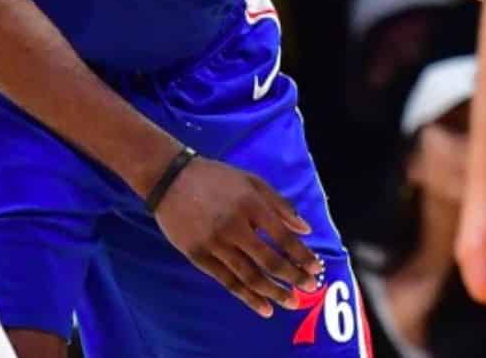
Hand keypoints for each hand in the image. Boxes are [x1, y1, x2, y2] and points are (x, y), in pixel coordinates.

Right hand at [151, 154, 323, 317]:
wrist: (169, 178)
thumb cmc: (216, 178)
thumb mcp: (252, 181)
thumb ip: (280, 205)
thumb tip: (306, 230)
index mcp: (251, 205)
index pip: (284, 237)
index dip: (302, 255)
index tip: (316, 268)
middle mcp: (234, 226)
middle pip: (270, 261)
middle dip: (293, 278)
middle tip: (309, 288)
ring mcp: (214, 243)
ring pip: (250, 276)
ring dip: (274, 292)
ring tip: (291, 302)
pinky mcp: (198, 256)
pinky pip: (227, 281)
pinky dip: (247, 297)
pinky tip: (263, 307)